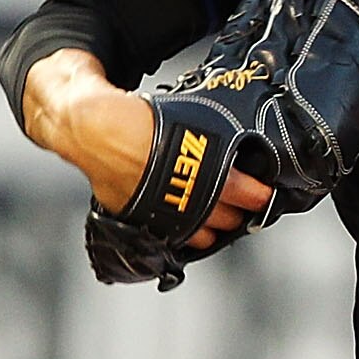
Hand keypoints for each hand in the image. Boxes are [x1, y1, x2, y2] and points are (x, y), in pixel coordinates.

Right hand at [22, 47, 271, 250]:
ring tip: (222, 217)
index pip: (243, 190)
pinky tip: (195, 227)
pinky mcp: (144, 221)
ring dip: (216, 227)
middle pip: (228, 217)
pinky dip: (189, 235)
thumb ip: (212, 141)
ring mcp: (165, 212)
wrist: (93, 130)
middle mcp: (185, 194)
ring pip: (204, 234)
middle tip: (245, 205)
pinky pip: (176, 238)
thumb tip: (239, 146)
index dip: (258, 195)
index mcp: (201, 165)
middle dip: (240, 212)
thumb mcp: (186, 119)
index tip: (265, 195)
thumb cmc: (139, 120)